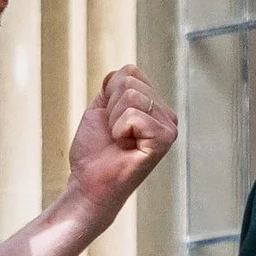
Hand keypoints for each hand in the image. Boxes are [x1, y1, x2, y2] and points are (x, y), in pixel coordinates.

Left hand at [66, 65, 177, 221]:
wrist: (88, 184)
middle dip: (110, 106)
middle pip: (129, 81)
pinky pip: (134, 115)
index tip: (110, 120)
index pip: (130, 71)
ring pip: (131, 95)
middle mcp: (166, 116)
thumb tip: (121, 71)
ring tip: (119, 141)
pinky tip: (124, 147)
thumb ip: (112, 88)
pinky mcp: (162, 141)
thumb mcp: (100, 110)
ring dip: (114, 119)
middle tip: (114, 134)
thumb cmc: (94, 153)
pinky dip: (119, 130)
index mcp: (154, 107)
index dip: (108, 93)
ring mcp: (168, 128)